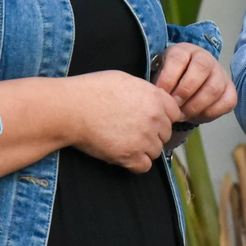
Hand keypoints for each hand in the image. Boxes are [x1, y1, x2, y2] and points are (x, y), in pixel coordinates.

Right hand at [66, 70, 181, 172]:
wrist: (71, 108)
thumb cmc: (92, 90)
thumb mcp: (125, 79)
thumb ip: (145, 91)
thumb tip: (153, 100)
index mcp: (154, 97)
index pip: (174, 113)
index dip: (162, 116)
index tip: (149, 119)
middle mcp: (154, 118)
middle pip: (165, 133)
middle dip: (153, 133)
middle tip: (132, 131)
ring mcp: (144, 138)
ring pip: (156, 151)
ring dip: (143, 149)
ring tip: (124, 141)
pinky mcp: (130, 156)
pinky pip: (144, 167)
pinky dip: (135, 163)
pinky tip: (123, 154)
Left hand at [151, 42, 236, 123]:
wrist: (187, 82)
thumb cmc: (171, 79)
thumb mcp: (160, 75)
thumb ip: (158, 83)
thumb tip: (155, 98)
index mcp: (185, 51)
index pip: (178, 58)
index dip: (168, 77)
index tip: (160, 93)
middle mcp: (206, 58)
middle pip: (201, 69)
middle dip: (184, 91)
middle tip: (173, 107)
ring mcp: (220, 74)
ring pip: (214, 88)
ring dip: (196, 105)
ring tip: (182, 115)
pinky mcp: (230, 90)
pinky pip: (226, 102)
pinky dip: (211, 112)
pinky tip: (197, 117)